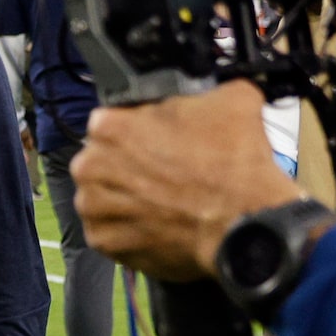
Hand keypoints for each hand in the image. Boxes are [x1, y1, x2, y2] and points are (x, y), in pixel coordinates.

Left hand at [74, 81, 302, 280]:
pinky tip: (156, 223)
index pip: (111, 120)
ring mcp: (93, 208)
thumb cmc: (232, 165)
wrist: (245, 225)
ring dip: (124, 197)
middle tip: (161, 172)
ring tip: (161, 201)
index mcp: (109, 126)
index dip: (136, 130)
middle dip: (126, 164)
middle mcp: (89, 166)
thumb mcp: (230, 98)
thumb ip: (198, 93)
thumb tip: (201, 94)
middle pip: (101, 160)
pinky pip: (110, 230)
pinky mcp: (103, 242)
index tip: (155, 141)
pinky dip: (129, 229)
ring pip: (102, 196)